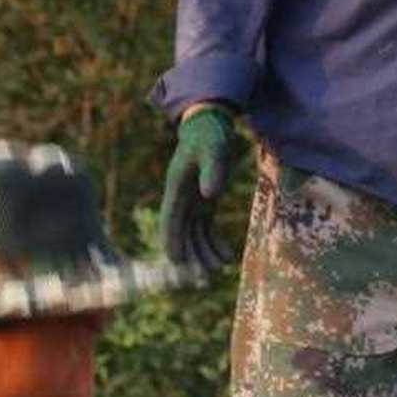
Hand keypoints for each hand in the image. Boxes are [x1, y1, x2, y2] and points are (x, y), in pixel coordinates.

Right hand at [161, 104, 240, 271]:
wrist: (210, 123)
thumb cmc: (210, 134)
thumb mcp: (214, 148)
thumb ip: (212, 169)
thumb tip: (209, 195)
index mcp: (176, 187)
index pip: (170, 219)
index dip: (172, 241)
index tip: (176, 262)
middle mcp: (180, 197)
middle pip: (182, 232)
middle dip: (191, 253)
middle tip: (205, 273)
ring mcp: (192, 200)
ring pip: (193, 234)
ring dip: (203, 251)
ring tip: (219, 268)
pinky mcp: (204, 201)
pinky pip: (205, 227)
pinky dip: (213, 242)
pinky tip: (225, 255)